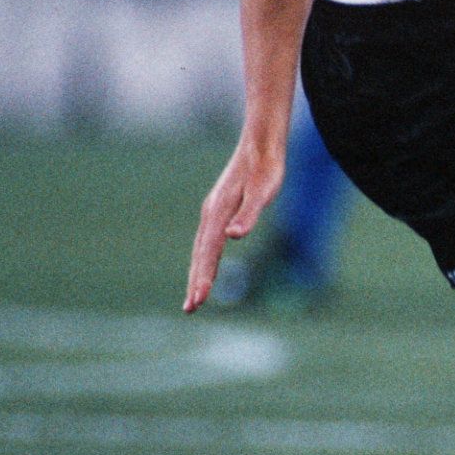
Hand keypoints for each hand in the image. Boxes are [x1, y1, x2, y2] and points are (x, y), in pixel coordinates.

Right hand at [183, 140, 284, 311]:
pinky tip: (206, 269)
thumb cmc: (265, 169)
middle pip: (200, 255)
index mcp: (218, 213)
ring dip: (197, 273)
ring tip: (194, 298)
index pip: (208, 252)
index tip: (198, 299)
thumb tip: (233, 236)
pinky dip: (205, 259)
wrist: (261, 145)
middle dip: (195, 282)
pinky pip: (208, 242)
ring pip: (202, 249)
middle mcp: (211, 215)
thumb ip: (249, 214)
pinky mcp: (220, 211)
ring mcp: (213, 213)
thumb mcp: (263, 191)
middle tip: (190, 309)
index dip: (203, 276)